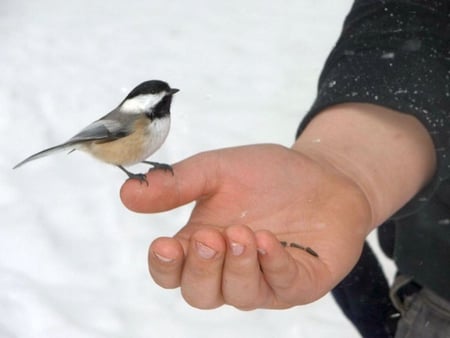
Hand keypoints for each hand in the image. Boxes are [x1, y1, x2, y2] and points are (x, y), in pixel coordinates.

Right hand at [120, 143, 370, 309]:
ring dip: (237, 267)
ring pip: (239, 296)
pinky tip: (269, 240)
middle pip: (200, 294)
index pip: (172, 272)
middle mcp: (231, 269)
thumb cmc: (268, 175)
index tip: (163, 244)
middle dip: (201, 270)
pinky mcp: (301, 281)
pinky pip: (283, 287)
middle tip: (209, 237)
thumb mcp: (218, 170)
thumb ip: (178, 183)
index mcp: (203, 244)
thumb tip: (127, 192)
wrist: (323, 172)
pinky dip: (273, 266)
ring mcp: (266, 279)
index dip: (163, 266)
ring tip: (242, 233)